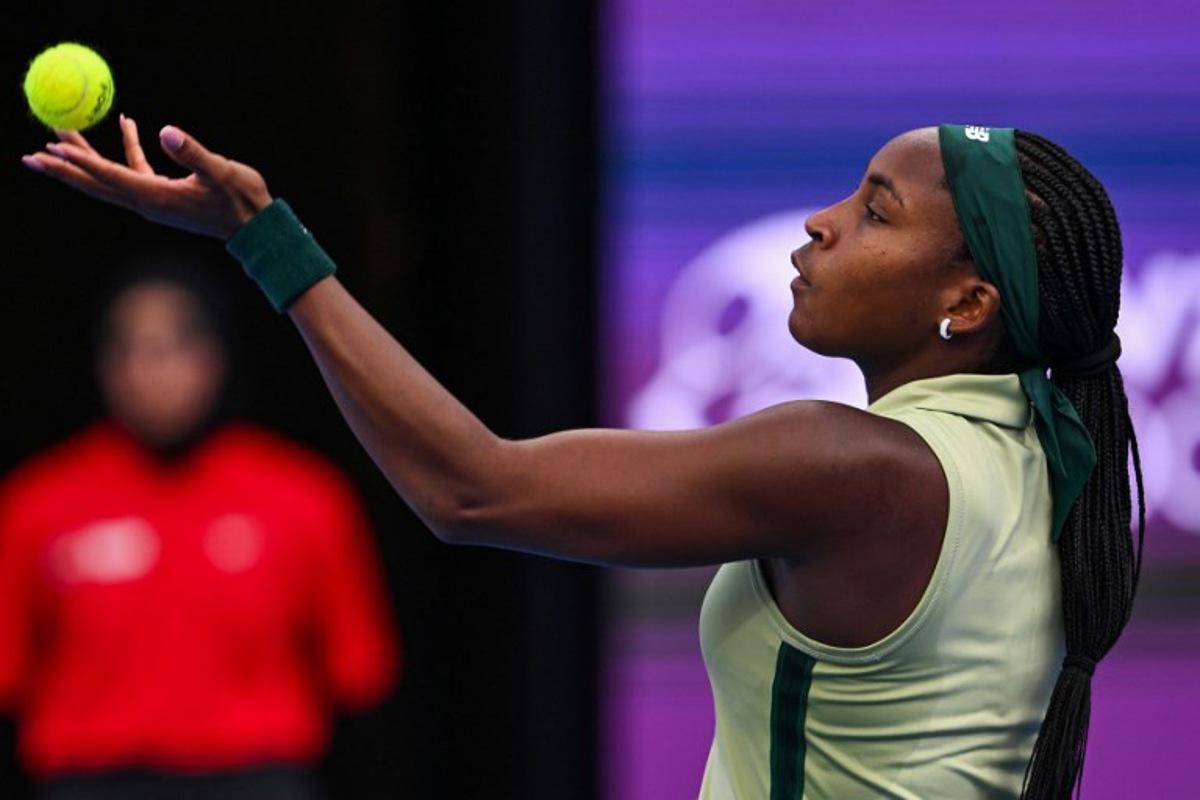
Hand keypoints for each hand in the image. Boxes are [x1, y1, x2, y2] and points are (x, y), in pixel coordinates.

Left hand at [21, 114, 273, 240]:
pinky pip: (134, 171)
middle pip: (96, 184)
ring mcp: (153, 201)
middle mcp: (147, 203)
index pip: (109, 176)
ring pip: (109, 178)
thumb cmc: (241, 201)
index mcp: (156, 197)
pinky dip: (126, 149)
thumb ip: (193, 153)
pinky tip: (125, 125)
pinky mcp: (163, 196)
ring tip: (61, 134)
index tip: (52, 149)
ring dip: (85, 157)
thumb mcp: (220, 173)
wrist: (256, 228)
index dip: (80, 162)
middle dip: (63, 169)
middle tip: (32, 155)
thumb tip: (165, 132)